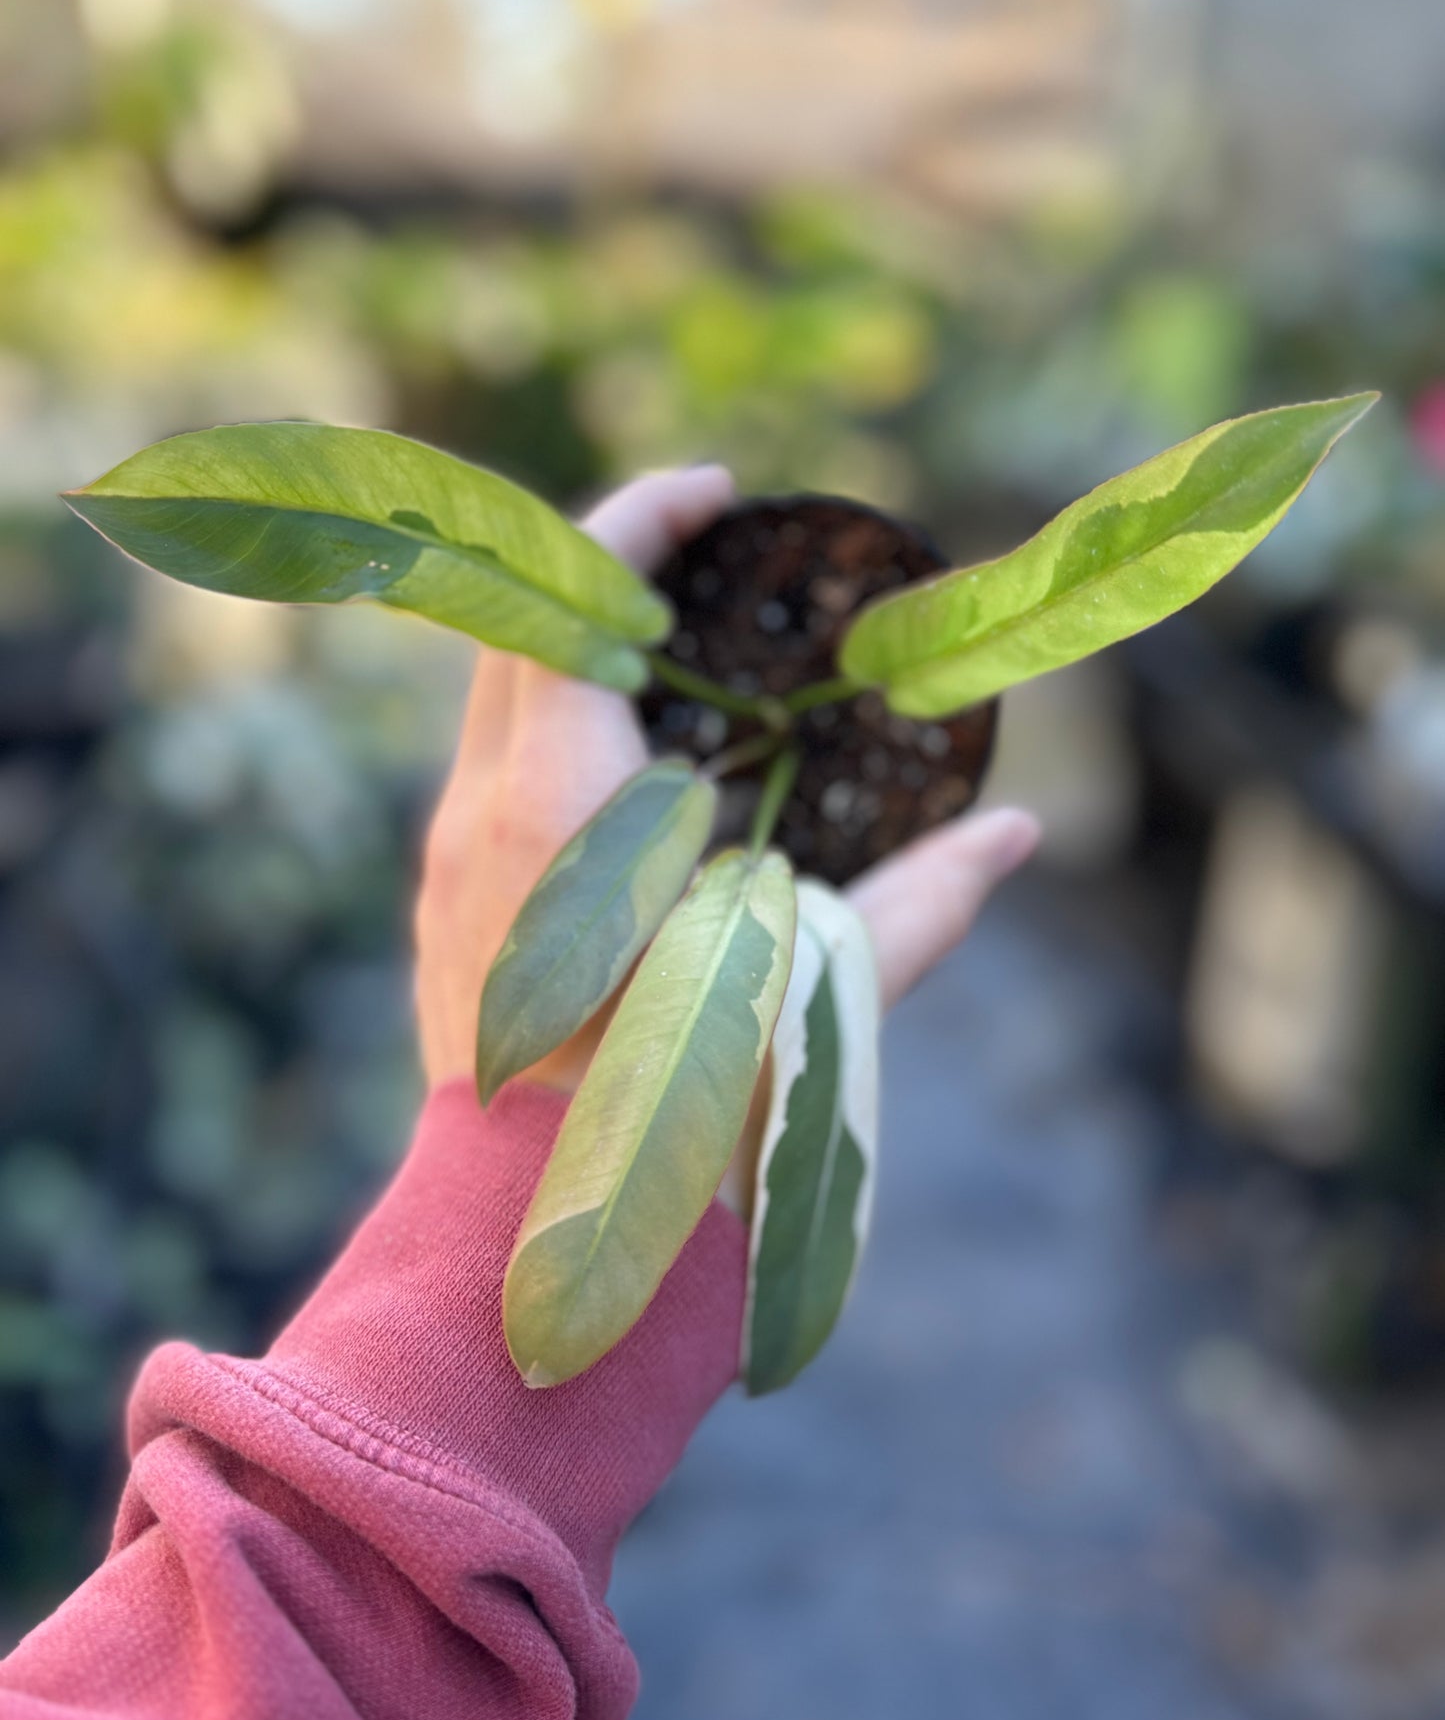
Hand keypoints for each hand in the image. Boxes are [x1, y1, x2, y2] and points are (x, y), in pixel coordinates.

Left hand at [414, 467, 1040, 1095]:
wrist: (533, 1227)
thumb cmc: (678, 1114)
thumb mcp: (812, 994)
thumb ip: (921, 906)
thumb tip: (1019, 834)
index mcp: (562, 805)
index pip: (572, 602)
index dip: (641, 517)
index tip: (720, 492)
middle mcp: (482, 811)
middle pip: (523, 629)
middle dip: (609, 571)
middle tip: (705, 557)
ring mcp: (451, 858)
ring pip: (501, 700)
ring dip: (584, 653)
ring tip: (684, 657)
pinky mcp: (449, 906)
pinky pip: (495, 768)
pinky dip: (562, 730)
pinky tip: (640, 770)